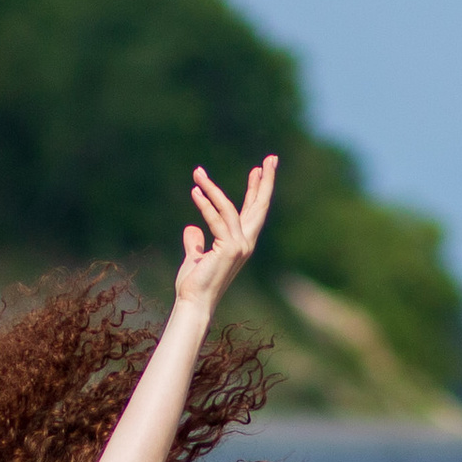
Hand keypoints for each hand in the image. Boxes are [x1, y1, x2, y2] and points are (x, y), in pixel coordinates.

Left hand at [173, 157, 276, 310]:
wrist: (194, 303)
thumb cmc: (194, 285)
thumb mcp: (195, 258)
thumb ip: (195, 243)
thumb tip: (191, 229)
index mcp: (241, 244)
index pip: (252, 212)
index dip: (256, 190)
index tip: (258, 169)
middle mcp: (246, 244)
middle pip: (258, 206)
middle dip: (264, 181)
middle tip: (270, 158)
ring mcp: (240, 246)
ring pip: (228, 208)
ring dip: (212, 188)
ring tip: (198, 172)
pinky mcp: (229, 248)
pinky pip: (215, 219)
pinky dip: (204, 204)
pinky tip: (195, 190)